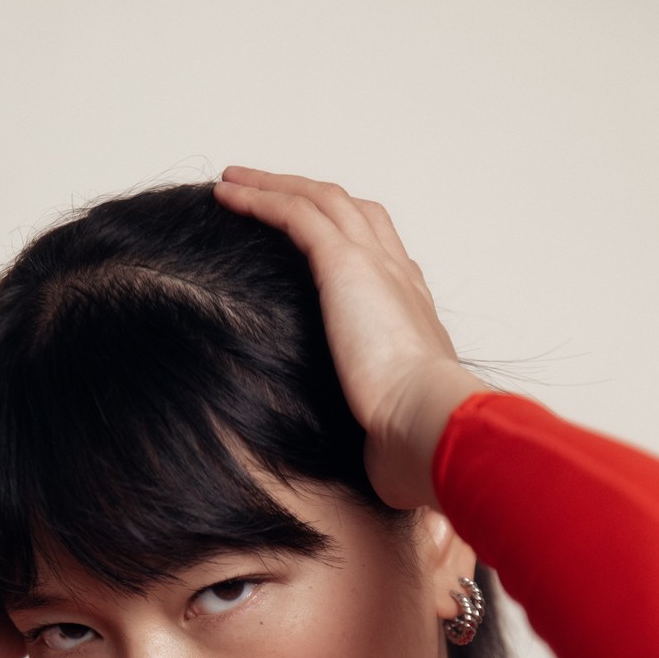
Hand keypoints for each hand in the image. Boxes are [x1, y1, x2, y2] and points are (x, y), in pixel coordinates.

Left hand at [213, 167, 485, 507]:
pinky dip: (260, 199)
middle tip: (271, 192)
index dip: (348, 239)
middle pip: (353, 213)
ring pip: (321, 201)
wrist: (433, 428)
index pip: (382, 258)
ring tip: (234, 182)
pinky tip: (225, 196)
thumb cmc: (421, 444)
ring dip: (276, 185)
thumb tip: (385, 475)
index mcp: (413, 314)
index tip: (318, 242)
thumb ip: (387, 435)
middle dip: (311, 196)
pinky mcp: (347, 267)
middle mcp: (399, 279)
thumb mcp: (398, 433)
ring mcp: (375, 267)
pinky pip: (296, 215)